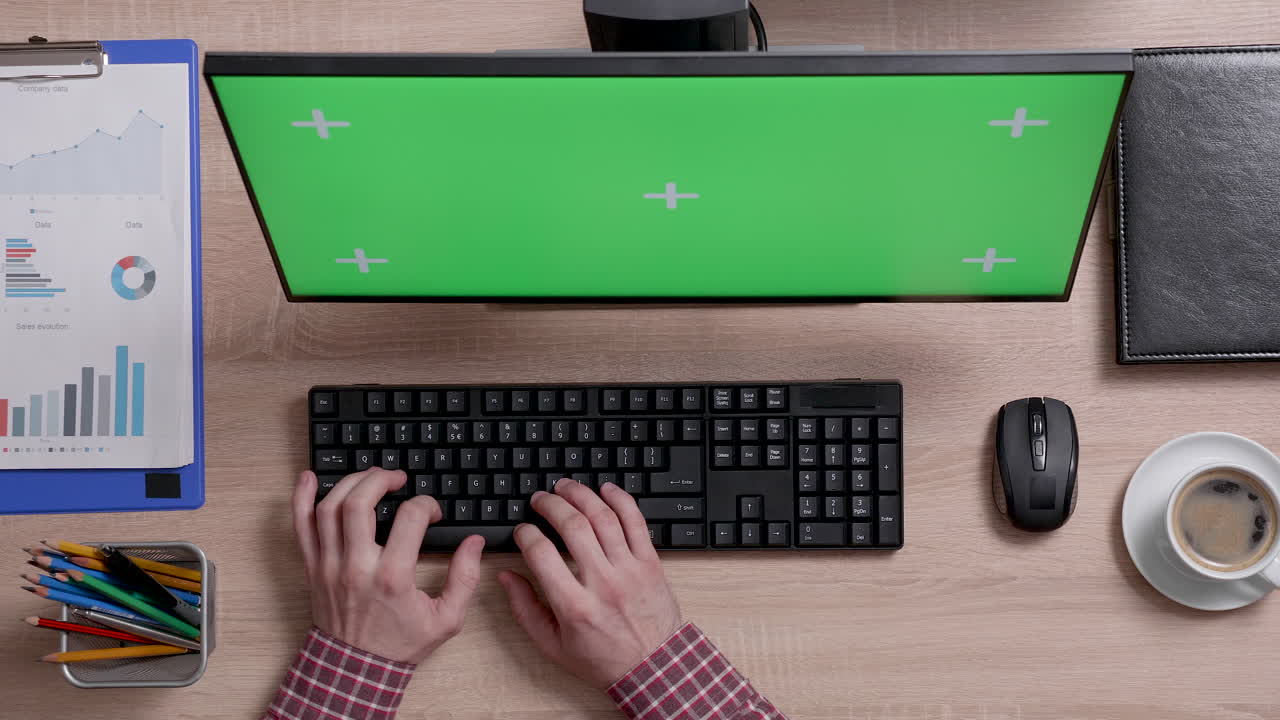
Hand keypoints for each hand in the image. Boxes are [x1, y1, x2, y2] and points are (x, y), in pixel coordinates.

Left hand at [292, 468, 483, 662]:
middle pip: (360, 503)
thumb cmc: (399, 644)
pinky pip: (300, 527)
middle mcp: (357, 566)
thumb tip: (474, 543)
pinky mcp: (313, 568)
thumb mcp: (446, 618)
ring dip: (350, 482)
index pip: (409, 518)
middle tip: (396, 479)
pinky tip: (310, 479)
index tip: (433, 513)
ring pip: (330, 508)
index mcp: (392, 576)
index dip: (427, 505)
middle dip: (381, 479)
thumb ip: (465, 578)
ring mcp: (330, 565)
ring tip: (369, 477)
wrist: (357, 670)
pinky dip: (301, 498)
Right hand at [498, 479, 681, 688]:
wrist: (654, 668)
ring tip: (566, 487)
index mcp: (575, 606)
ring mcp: (630, 570)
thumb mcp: (553, 646)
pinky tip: (605, 489)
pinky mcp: (650, 563)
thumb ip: (525, 609)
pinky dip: (620, 500)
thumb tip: (506, 577)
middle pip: (573, 526)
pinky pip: (636, 522)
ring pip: (604, 518)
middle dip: (550, 505)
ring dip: (581, 495)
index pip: (542, 554)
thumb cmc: (603, 659)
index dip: (526, 534)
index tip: (522, 530)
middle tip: (540, 499)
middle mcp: (603, 583)